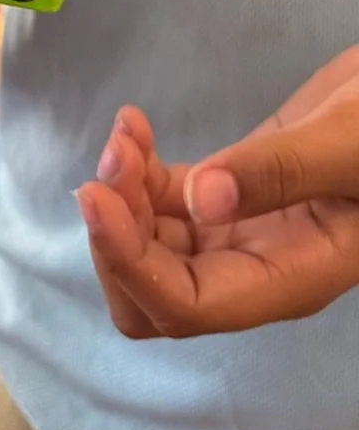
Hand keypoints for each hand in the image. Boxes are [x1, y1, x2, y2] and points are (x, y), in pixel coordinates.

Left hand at [76, 48, 358, 337]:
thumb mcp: (351, 142)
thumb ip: (283, 171)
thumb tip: (203, 200)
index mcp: (291, 275)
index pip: (188, 305)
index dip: (130, 263)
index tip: (97, 195)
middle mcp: (256, 268)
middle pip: (152, 295)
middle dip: (117, 235)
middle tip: (116, 158)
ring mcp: (237, 234)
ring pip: (147, 248)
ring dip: (120, 194)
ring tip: (127, 132)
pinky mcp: (224, 195)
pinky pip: (159, 203)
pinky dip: (133, 170)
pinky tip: (135, 124)